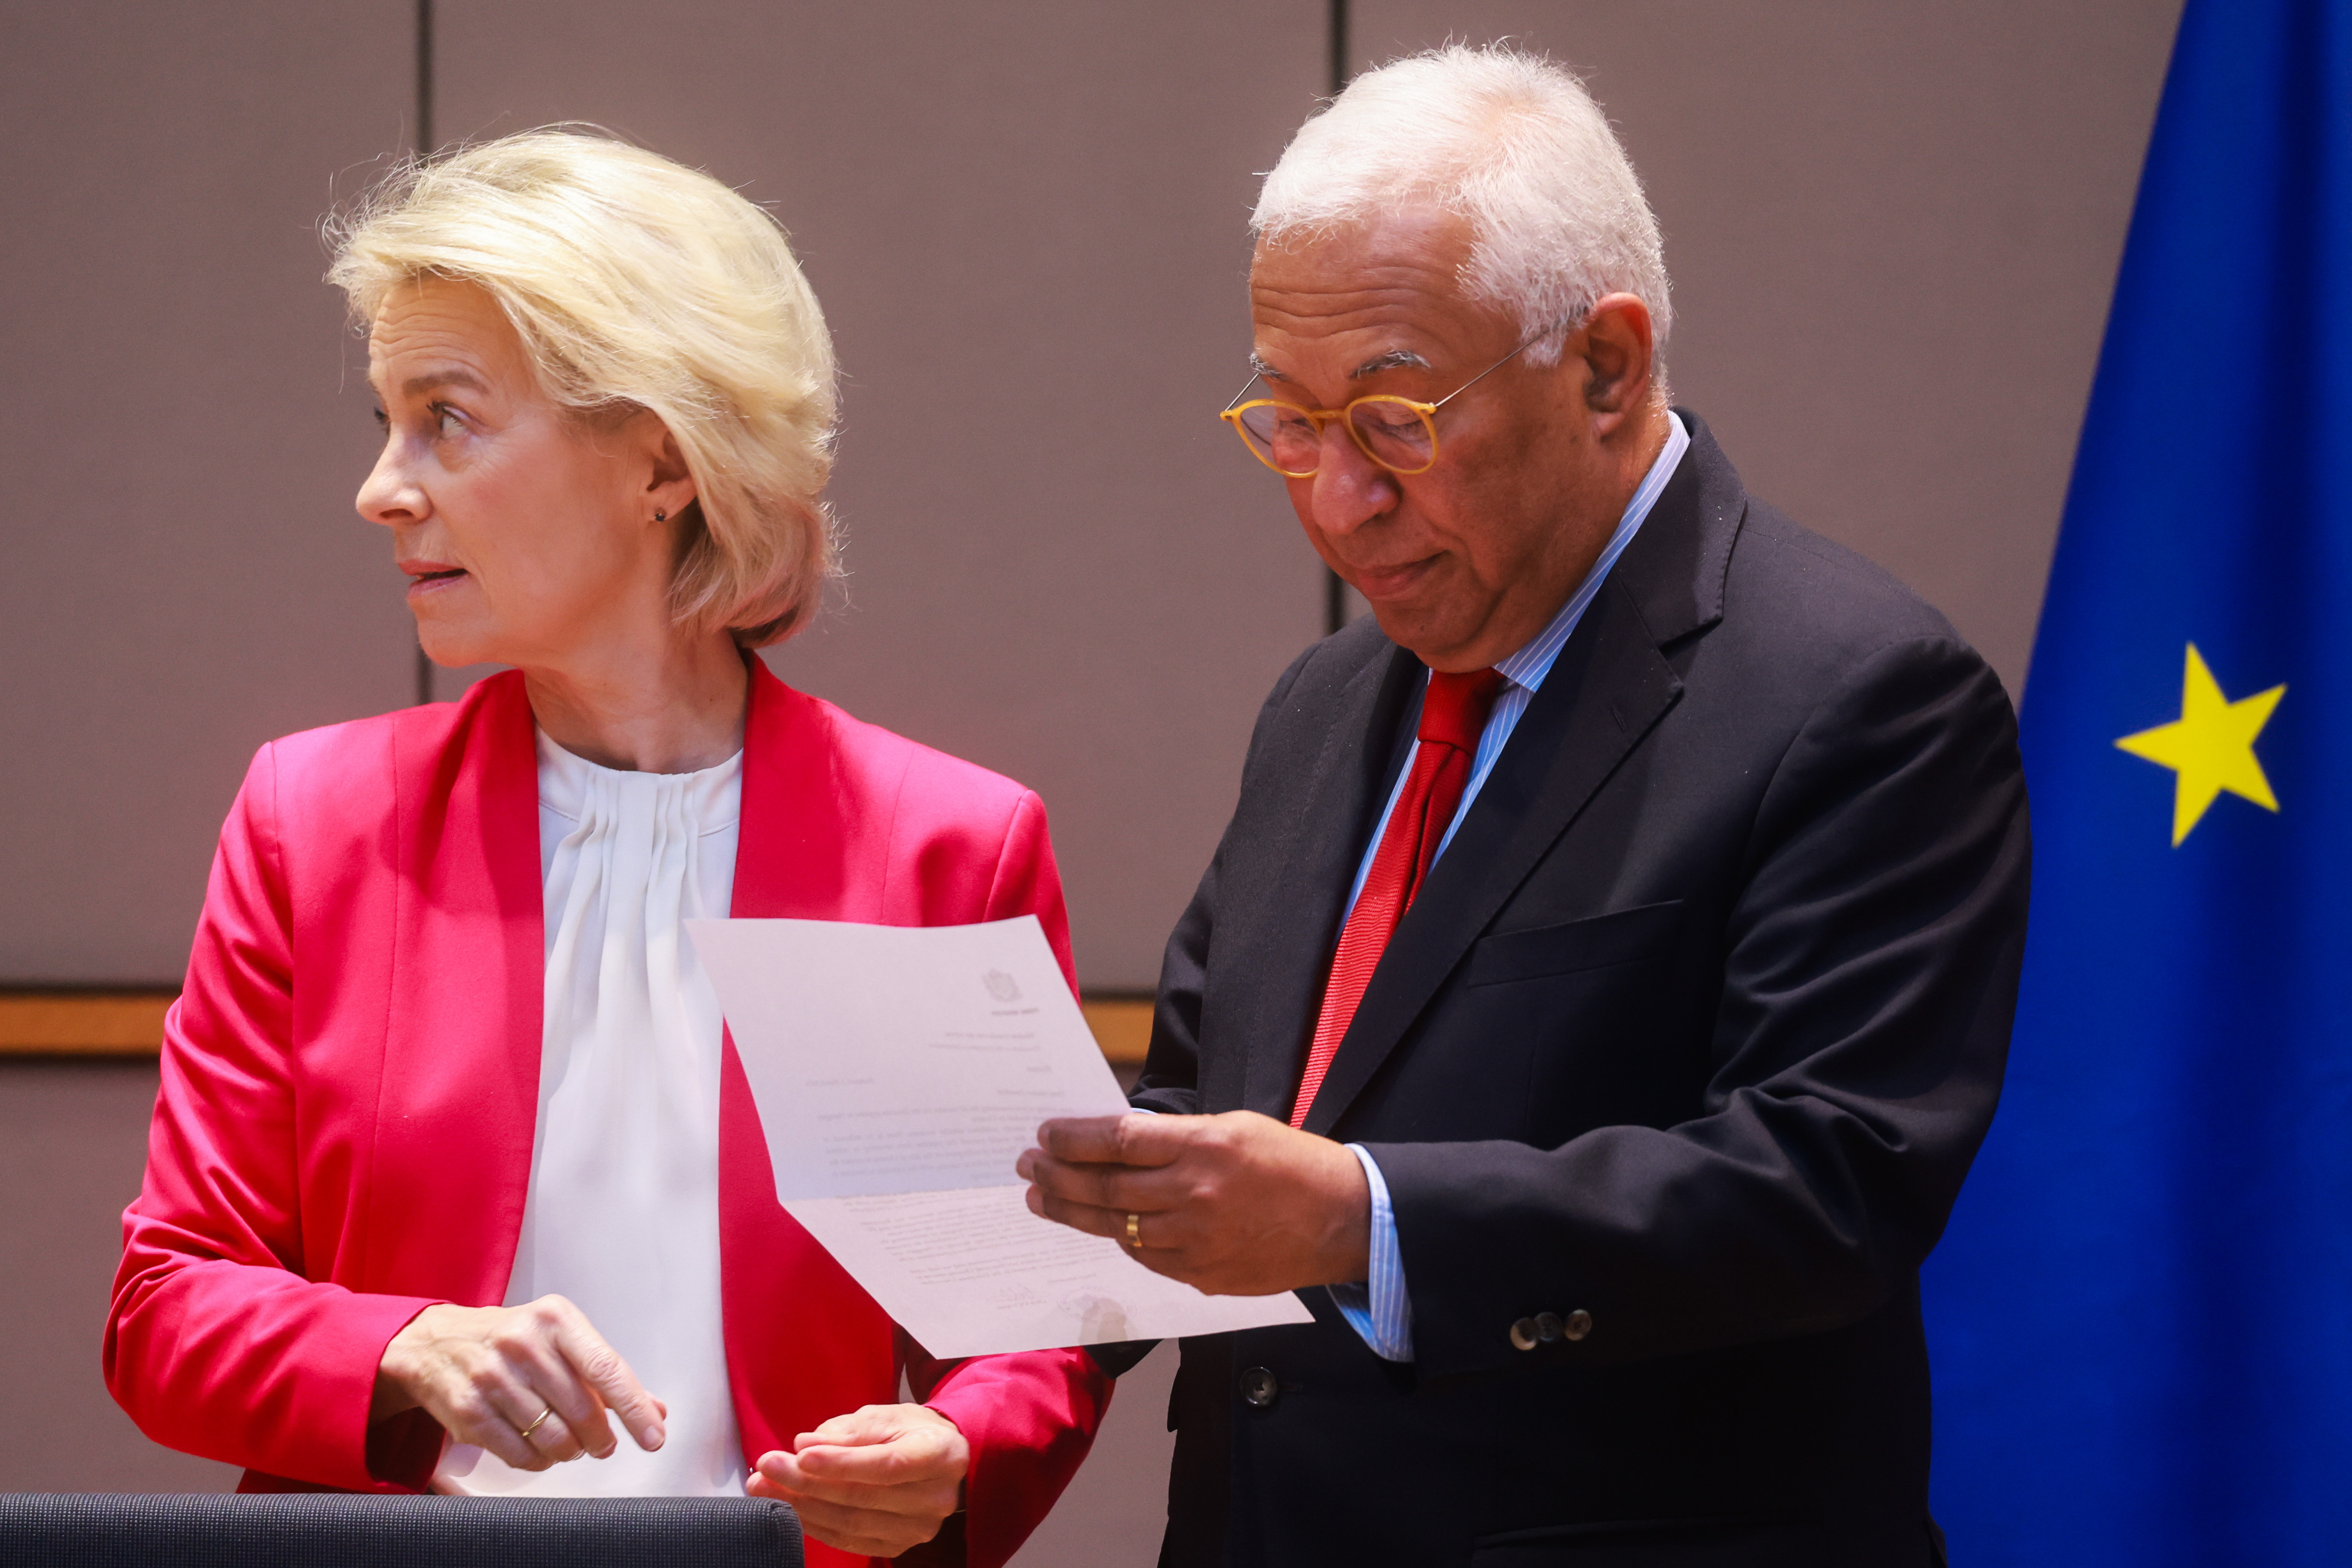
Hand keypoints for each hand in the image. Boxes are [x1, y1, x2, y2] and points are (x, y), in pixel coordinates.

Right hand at [371, 1296, 665, 1470]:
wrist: (435, 1345)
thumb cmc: (511, 1340)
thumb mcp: (560, 1338)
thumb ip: (605, 1374)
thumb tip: (654, 1410)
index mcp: (555, 1319)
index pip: (606, 1368)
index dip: (634, 1408)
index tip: (654, 1435)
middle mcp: (522, 1344)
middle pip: (582, 1411)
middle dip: (602, 1438)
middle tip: (604, 1443)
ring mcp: (492, 1378)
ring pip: (554, 1438)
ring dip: (571, 1451)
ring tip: (571, 1443)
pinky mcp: (470, 1412)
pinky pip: (522, 1456)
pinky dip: (540, 1461)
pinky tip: (541, 1448)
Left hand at [748, 1403, 968, 1557]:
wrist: (940, 1459)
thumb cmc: (910, 1432)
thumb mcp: (885, 1416)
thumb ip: (847, 1431)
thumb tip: (804, 1444)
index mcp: (940, 1455)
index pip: (887, 1465)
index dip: (841, 1464)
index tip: (799, 1455)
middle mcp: (935, 1498)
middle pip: (863, 1497)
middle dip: (807, 1483)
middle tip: (767, 1467)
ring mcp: (918, 1529)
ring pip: (851, 1523)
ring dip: (802, 1506)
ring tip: (766, 1487)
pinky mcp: (898, 1546)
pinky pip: (849, 1541)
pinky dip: (815, 1524)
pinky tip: (790, 1506)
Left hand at [1017, 1110, 1370, 1294]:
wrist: (1340, 1219)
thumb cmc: (1290, 1162)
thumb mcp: (1234, 1127)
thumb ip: (1176, 1137)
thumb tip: (1118, 1142)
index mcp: (1204, 1145)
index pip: (1119, 1139)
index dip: (1074, 1138)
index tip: (1046, 1134)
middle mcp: (1195, 1194)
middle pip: (1106, 1187)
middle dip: (1057, 1176)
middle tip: (1028, 1167)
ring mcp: (1197, 1241)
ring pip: (1117, 1227)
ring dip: (1073, 1213)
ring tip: (1043, 1199)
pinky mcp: (1202, 1275)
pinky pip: (1146, 1258)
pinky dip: (1119, 1240)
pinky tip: (1099, 1226)